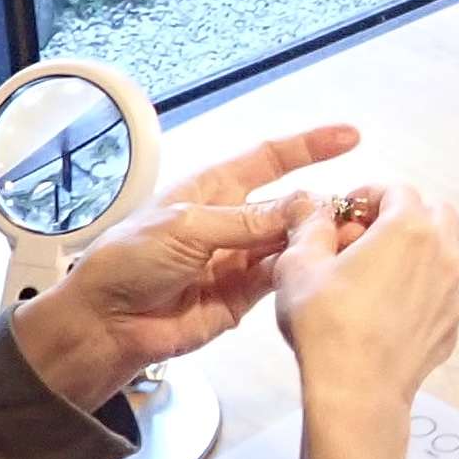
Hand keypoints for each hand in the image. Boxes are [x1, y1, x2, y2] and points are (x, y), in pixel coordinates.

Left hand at [11, 123, 358, 416]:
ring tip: (345, 237)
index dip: (309, 146)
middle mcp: (231, 221)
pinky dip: (303, 271)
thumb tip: (299, 208)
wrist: (107, 322)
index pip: (270, 158)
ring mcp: (239, 258)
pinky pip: (283, 277)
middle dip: (321, 204)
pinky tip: (319, 264)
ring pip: (292, 242)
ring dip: (317, 239)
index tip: (348, 137)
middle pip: (290, 204)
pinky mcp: (244, 295)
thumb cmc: (127, 262)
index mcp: (212, 189)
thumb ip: (246, 221)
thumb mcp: (186, 227)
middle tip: (351, 208)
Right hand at [273, 182, 458, 458]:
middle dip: (400, 216)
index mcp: (410, 229)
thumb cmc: (328, 327)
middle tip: (362, 237)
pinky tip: (385, 309)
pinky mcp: (451, 326)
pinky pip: (440, 292)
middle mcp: (442, 255)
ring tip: (372, 274)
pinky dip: (419, 288)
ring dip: (413, 251)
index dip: (367, 195)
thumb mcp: (299, 265)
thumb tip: (313, 210)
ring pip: (442, 252)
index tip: (344, 212)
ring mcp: (453, 293)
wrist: (357, 393)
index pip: (396, 190)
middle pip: (433, 213)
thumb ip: (309, 226)